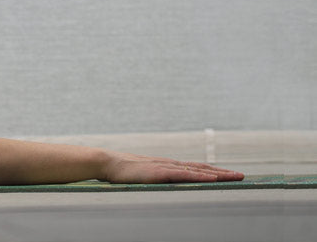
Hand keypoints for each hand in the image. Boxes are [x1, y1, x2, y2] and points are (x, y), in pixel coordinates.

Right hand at [101, 151, 243, 183]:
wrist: (107, 163)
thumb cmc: (120, 172)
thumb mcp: (141, 177)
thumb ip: (153, 180)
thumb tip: (159, 187)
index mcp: (166, 166)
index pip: (194, 168)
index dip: (211, 171)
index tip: (227, 174)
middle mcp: (170, 164)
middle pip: (201, 167)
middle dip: (222, 172)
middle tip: (242, 176)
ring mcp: (166, 167)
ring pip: (198, 170)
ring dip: (218, 173)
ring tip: (235, 177)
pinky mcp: (160, 172)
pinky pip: (184, 175)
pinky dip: (200, 176)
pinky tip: (212, 178)